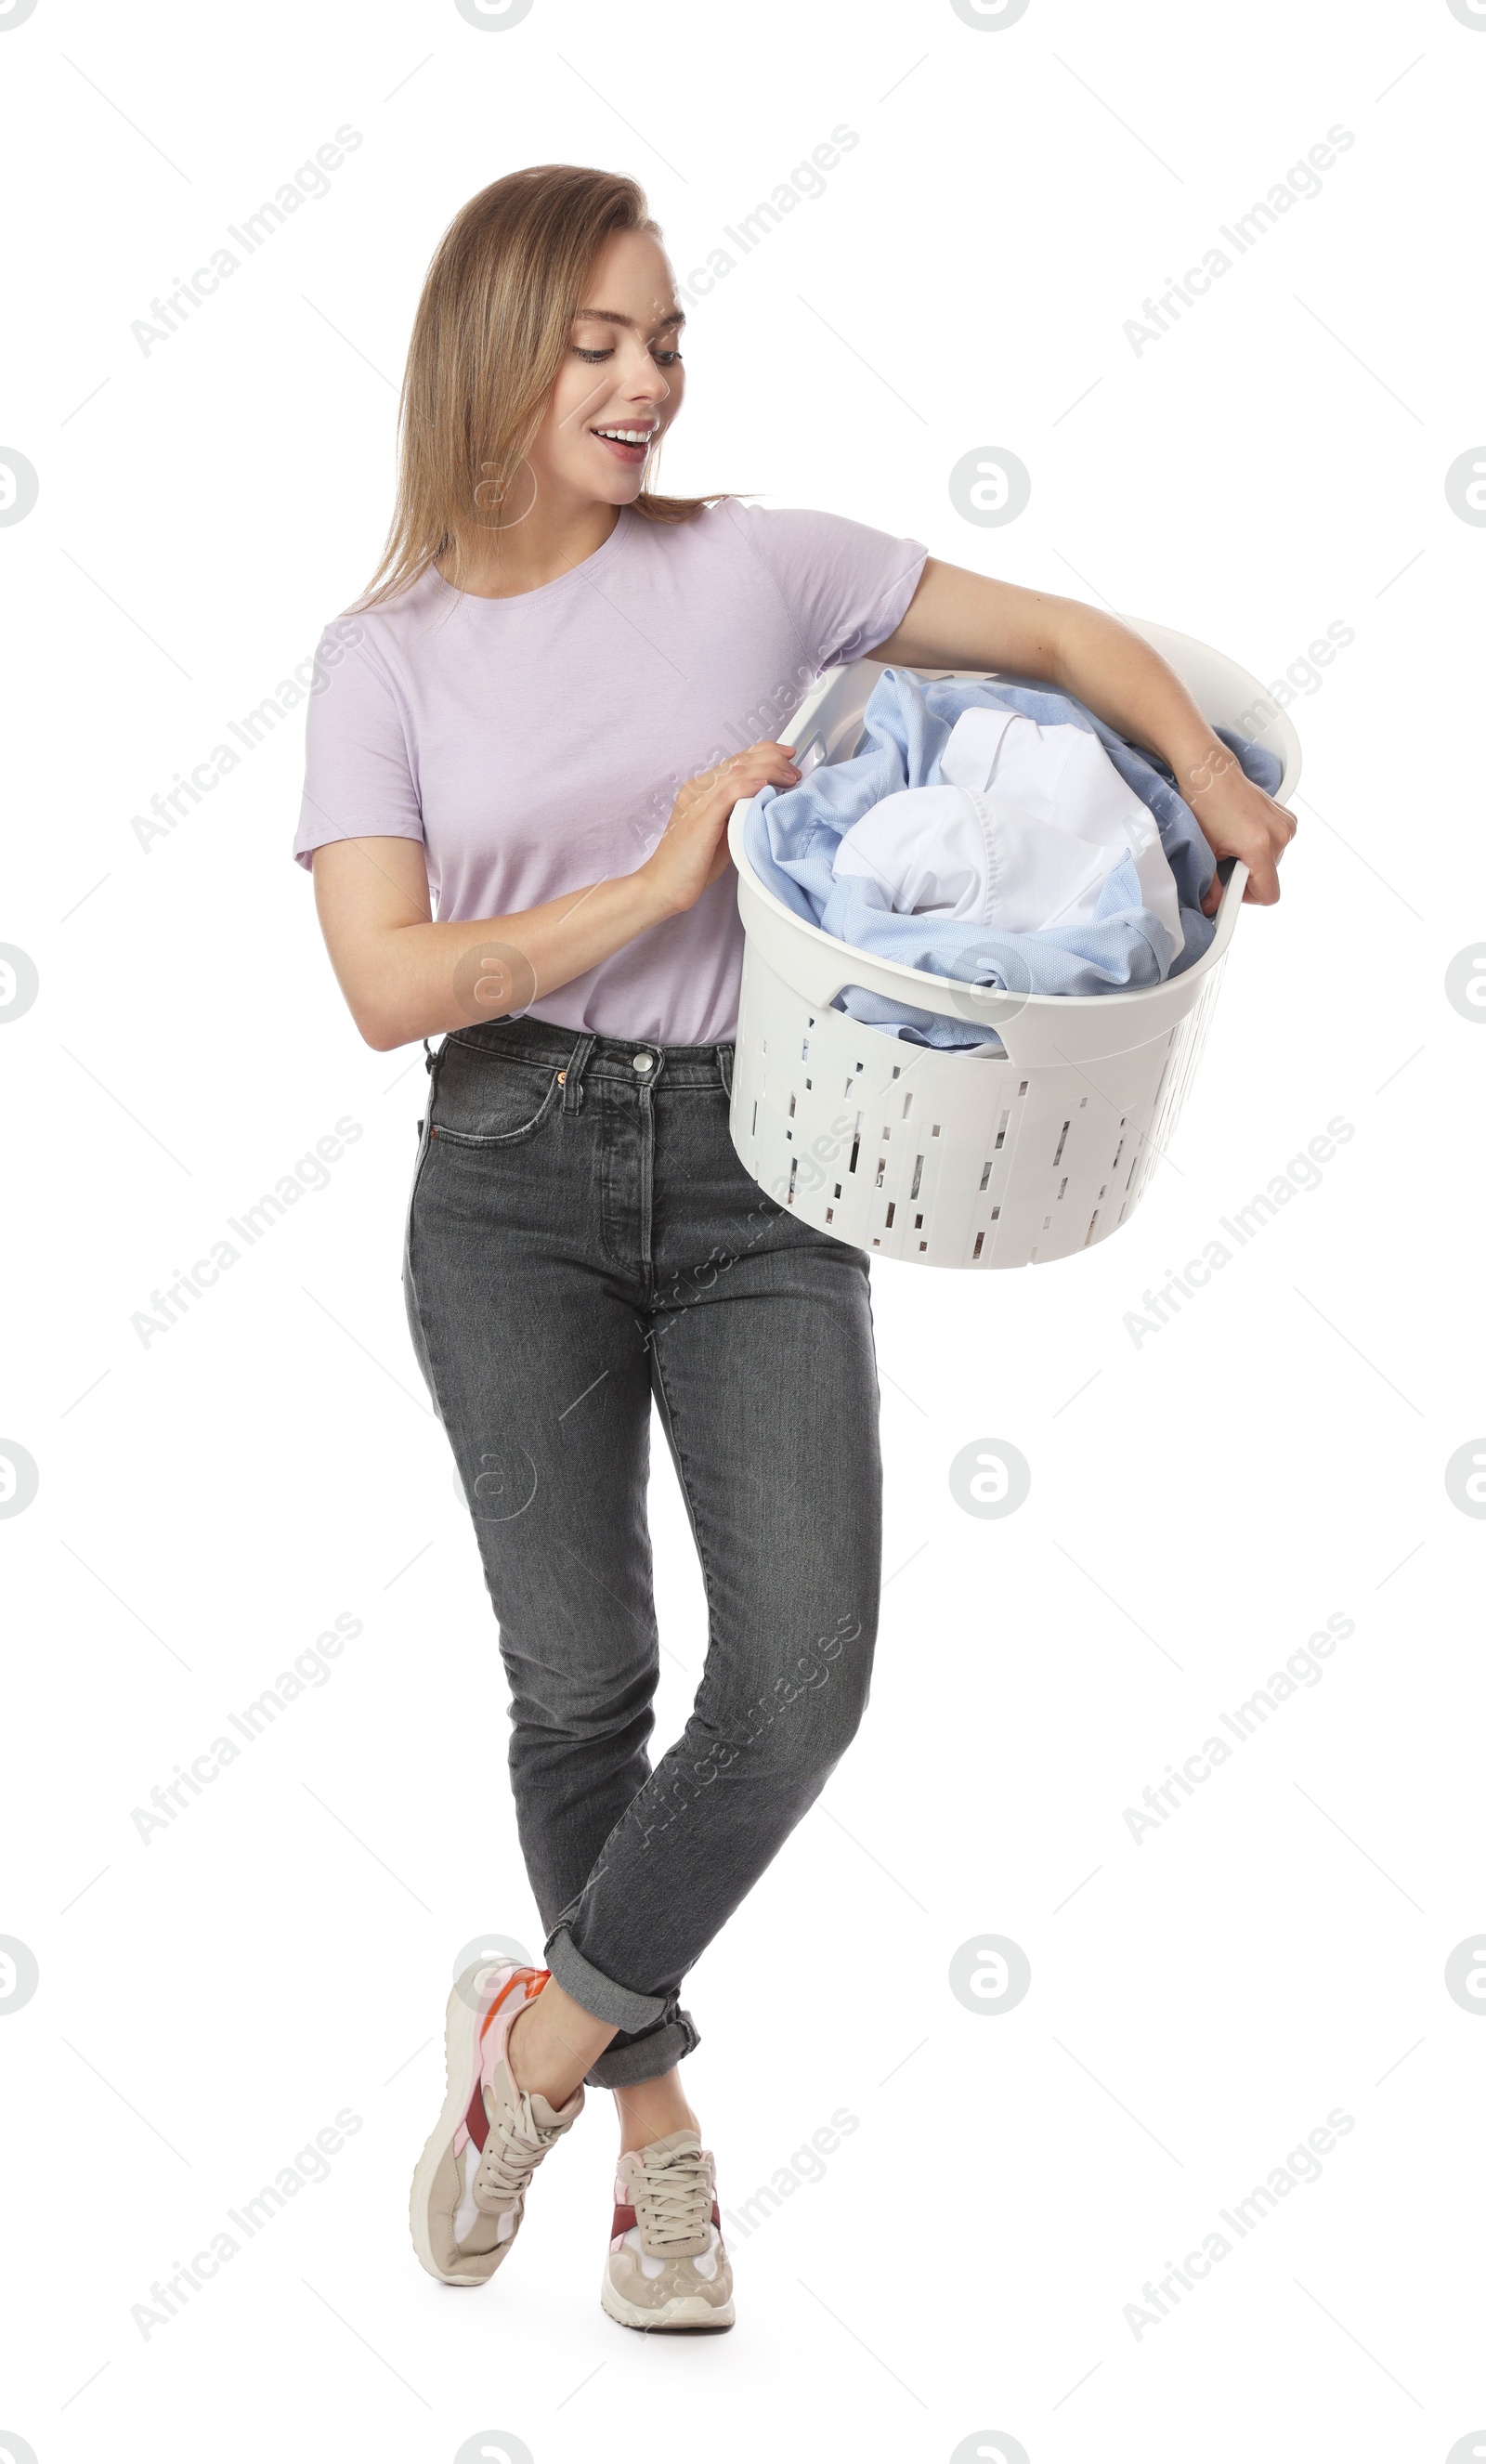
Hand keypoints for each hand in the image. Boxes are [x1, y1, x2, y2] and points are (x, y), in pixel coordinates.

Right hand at [641, 739, 800, 917]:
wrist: (662, 886)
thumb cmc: (692, 866)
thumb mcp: (723, 834)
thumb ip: (740, 814)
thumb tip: (769, 805)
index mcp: (701, 790)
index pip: (736, 760)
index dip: (765, 752)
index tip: (787, 757)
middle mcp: (697, 790)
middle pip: (739, 760)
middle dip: (773, 759)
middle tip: (794, 771)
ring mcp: (697, 802)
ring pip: (737, 771)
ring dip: (769, 771)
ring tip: (789, 779)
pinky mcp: (699, 819)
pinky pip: (727, 794)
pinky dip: (749, 785)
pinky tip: (766, 785)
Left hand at [1185, 740, 1296, 914]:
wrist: (1212, 773)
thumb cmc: (1205, 805)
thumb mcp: (1205, 849)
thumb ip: (1211, 884)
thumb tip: (1212, 907)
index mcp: (1260, 845)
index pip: (1269, 894)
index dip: (1249, 897)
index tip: (1233, 889)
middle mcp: (1279, 835)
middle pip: (1270, 878)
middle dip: (1248, 876)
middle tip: (1227, 858)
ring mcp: (1286, 825)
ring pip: (1274, 863)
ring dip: (1255, 860)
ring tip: (1235, 841)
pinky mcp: (1288, 819)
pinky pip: (1279, 846)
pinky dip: (1263, 846)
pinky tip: (1246, 832)